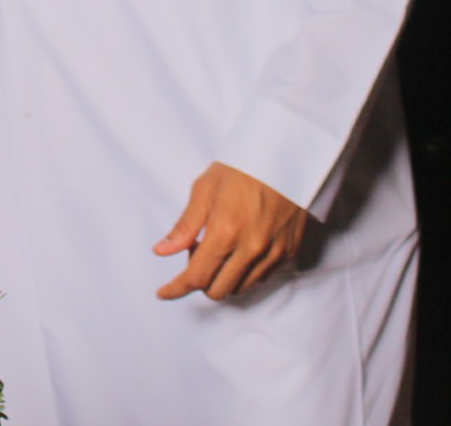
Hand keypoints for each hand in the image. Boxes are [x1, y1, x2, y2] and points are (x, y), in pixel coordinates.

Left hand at [153, 161, 307, 300]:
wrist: (284, 159)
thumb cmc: (240, 169)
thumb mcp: (203, 190)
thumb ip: (184, 226)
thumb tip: (161, 251)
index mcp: (225, 232)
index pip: (196, 276)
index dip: (176, 288)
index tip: (163, 292)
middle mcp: (251, 248)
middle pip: (218, 290)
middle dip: (200, 281)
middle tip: (195, 253)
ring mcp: (273, 253)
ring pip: (240, 287)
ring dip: (222, 278)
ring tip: (218, 248)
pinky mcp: (288, 252)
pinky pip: (261, 277)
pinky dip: (244, 272)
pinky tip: (238, 250)